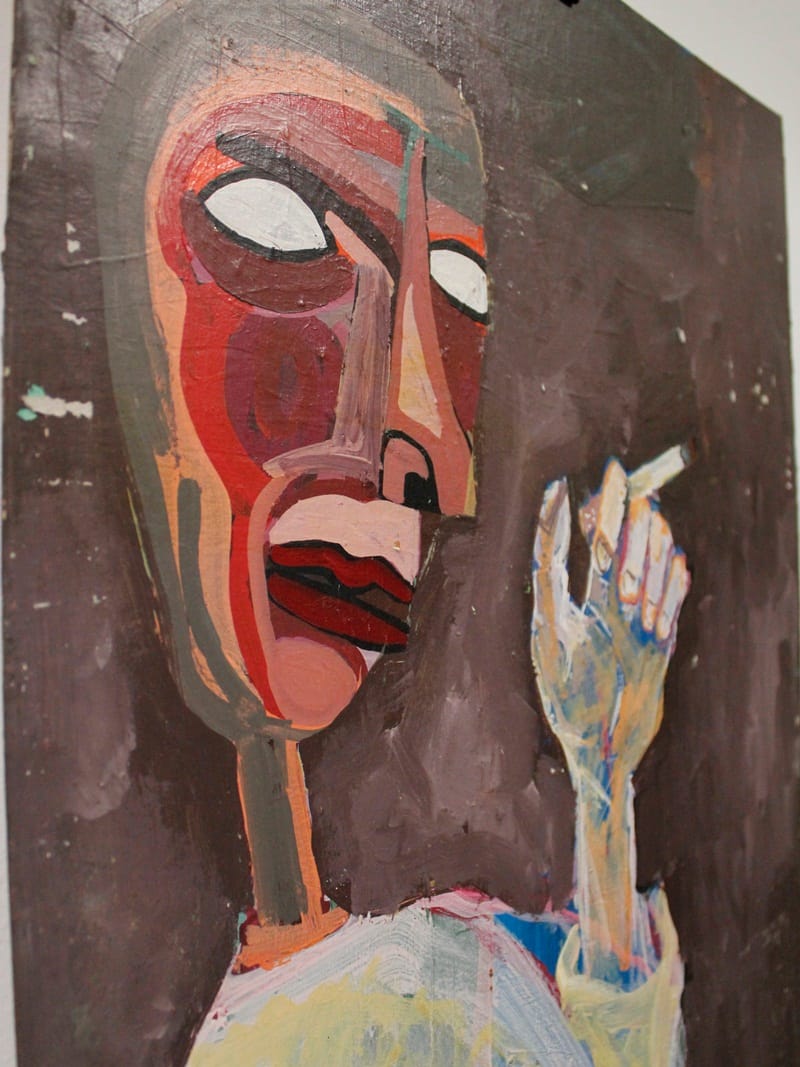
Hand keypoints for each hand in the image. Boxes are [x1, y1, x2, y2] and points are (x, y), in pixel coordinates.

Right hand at [531, 460, 689, 781]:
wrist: (605, 748)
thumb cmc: (566, 693)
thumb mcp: (544, 641)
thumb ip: (549, 589)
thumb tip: (550, 547)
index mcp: (584, 618)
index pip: (586, 548)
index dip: (583, 512)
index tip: (575, 482)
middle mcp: (620, 621)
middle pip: (624, 550)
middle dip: (623, 507)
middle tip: (622, 476)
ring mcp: (648, 633)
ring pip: (654, 568)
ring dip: (652, 531)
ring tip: (648, 504)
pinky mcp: (666, 647)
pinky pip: (675, 598)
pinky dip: (674, 571)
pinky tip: (672, 550)